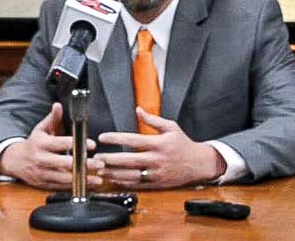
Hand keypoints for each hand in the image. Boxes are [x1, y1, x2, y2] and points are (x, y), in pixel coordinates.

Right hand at [0, 102, 103, 189]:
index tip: (92, 145)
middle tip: (99, 163)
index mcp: (41, 144)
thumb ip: (53, 118)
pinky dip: (76, 187)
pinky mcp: (44, 184)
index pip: (61, 143)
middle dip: (83, 164)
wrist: (15, 161)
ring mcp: (42, 174)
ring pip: (64, 178)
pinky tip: (89, 185)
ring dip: (82, 179)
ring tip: (98, 178)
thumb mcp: (41, 129)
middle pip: (64, 163)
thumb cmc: (34, 143)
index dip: (77, 144)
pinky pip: (61, 187)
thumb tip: (58, 105)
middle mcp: (41, 160)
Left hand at [94, 107, 226, 188]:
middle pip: (128, 160)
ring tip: (100, 169)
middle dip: (110, 159)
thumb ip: (152, 119)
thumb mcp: (171, 127)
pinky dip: (123, 182)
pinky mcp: (156, 183)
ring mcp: (156, 173)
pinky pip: (137, 184)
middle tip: (96, 157)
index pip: (133, 140)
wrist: (198, 164)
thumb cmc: (183, 144)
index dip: (116, 138)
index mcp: (159, 143)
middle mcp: (156, 159)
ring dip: (113, 173)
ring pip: (130, 174)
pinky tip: (114, 178)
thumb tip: (138, 110)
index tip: (103, 137)